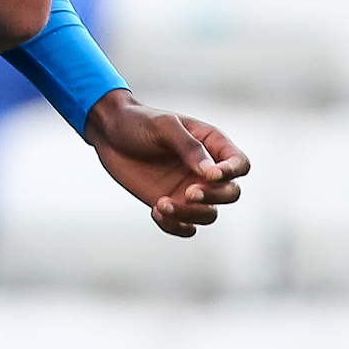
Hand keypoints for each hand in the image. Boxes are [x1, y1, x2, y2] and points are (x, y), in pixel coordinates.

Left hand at [83, 91, 250, 238]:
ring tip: (162, 205)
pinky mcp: (171, 204)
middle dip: (213, 197)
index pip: (240, 165)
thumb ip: (189, 147)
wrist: (109, 133)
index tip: (211, 175)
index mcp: (212, 145)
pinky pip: (185, 227)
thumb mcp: (164, 126)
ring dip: (191, 215)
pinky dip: (176, 226)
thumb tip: (212, 173)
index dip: (232, 173)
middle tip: (188, 192)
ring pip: (208, 214)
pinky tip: (155, 212)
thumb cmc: (138, 122)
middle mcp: (205, 171)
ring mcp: (189, 190)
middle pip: (230, 194)